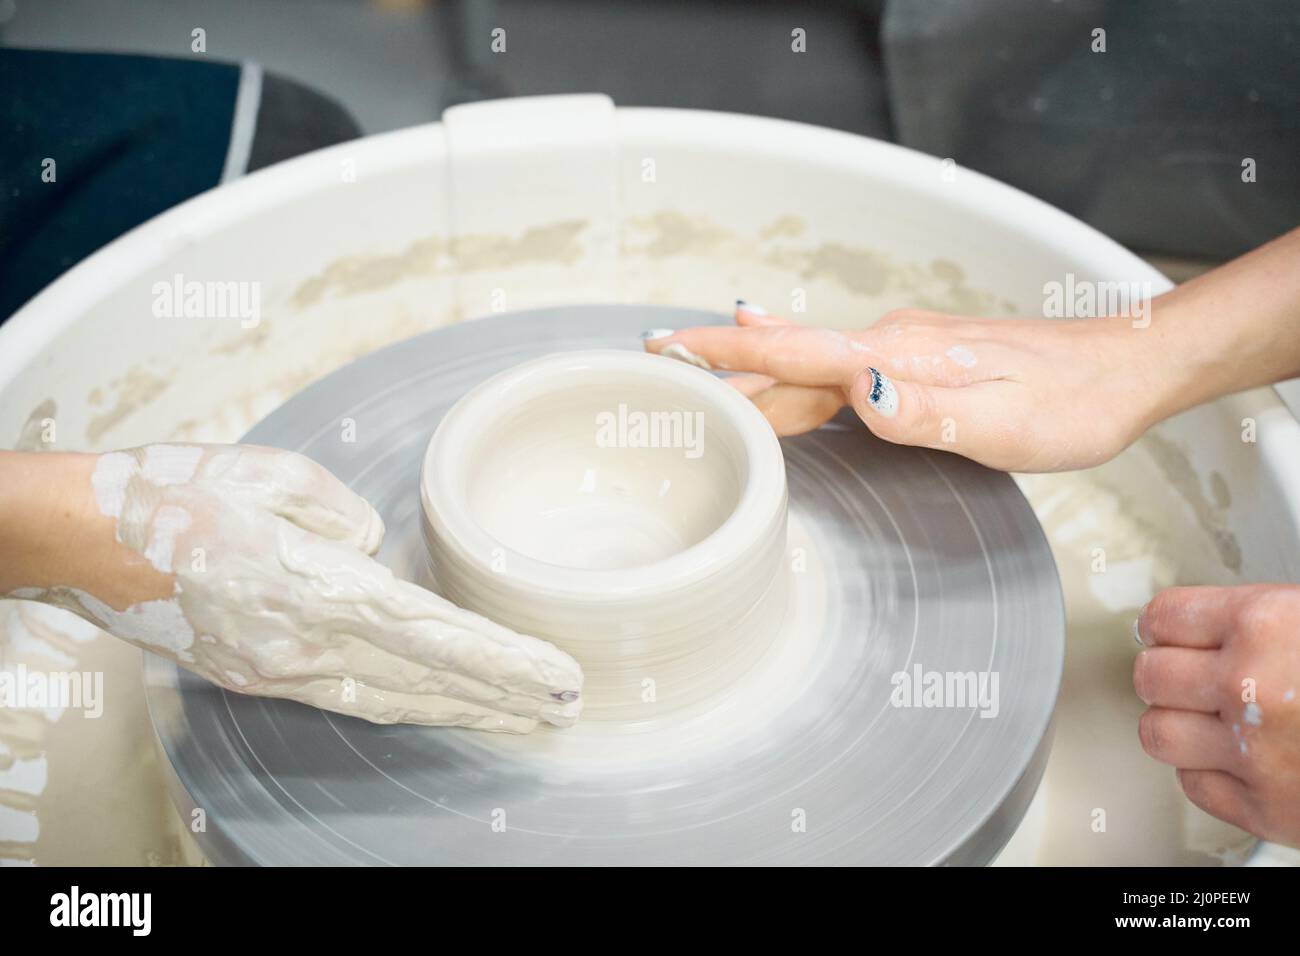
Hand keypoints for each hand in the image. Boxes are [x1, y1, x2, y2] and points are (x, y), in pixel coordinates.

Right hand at [0, 445, 582, 732]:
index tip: (553, 673)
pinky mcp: (259, 676)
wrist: (88, 539)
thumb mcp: (274, 475)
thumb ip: (342, 516)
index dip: (499, 658)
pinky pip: (350, 698)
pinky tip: (442, 708)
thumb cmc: (179, 493)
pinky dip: (407, 706)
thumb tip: (374, 552)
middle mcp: (301, 642)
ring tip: (522, 719)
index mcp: (311, 584)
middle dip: (500, 696)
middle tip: (564, 708)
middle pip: (424, 678)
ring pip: (392, 699)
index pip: (431, 633)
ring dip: (463, 711)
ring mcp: (277, 669)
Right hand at [644, 302, 1167, 471]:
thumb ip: (923, 411)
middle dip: (717, 368)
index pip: (793, 355)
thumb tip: (854, 393)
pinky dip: (792, 377)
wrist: (1123, 367)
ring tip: (694, 381)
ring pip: (807, 367)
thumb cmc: (1070, 404)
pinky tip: (780, 377)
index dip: (725, 356)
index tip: (662, 349)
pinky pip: (834, 370)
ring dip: (749, 374)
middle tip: (651, 372)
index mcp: (897, 358)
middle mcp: (889, 344)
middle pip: (786, 362)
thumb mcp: (1002, 424)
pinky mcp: (915, 360)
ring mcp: (901, 348)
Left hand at [1134, 585, 1299, 846]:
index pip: (1165, 617)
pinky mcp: (1267, 811)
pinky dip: (1207, 772)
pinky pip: (1196, 786)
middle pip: (1151, 676)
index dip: (1164, 625)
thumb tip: (1211, 626)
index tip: (1165, 632)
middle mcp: (1249, 687)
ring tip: (1202, 719)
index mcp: (1265, 624)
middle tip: (1183, 675)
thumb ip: (1268, 622)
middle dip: (1165, 674)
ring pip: (1159, 734)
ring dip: (1175, 724)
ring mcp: (1253, 753)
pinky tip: (1233, 759)